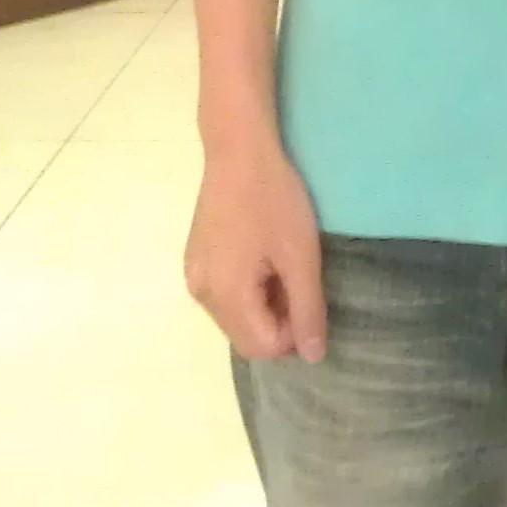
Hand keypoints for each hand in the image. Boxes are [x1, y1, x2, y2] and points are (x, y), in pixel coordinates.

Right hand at [185, 138, 326, 362]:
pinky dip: (248, 291)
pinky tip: (263, 258)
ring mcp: (193, 276)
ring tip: (283, 266)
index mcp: (225, 295)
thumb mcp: (300, 255)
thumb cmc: (274, 199)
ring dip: (264, 308)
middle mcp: (201, 293)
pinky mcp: (195, 260)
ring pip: (235, 318)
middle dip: (278, 323)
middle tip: (299, 280)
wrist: (238, 149)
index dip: (294, 334)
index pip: (262, 347)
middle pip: (245, 338)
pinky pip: (224, 296)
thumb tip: (312, 357)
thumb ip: (308, 309)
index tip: (309, 296)